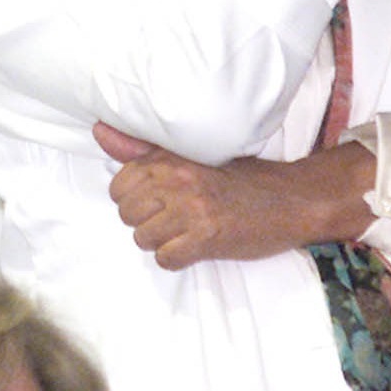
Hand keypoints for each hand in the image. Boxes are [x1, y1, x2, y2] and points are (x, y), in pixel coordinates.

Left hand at [94, 123, 373, 269]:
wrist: (292, 200)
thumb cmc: (240, 178)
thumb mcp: (190, 155)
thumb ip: (142, 149)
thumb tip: (98, 131)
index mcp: (169, 158)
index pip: (118, 186)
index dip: (134, 199)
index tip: (158, 201)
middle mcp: (176, 181)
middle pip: (127, 215)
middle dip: (145, 222)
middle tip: (174, 219)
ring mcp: (191, 210)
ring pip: (143, 238)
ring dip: (161, 242)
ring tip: (185, 232)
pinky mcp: (207, 238)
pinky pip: (167, 258)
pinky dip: (177, 259)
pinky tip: (195, 247)